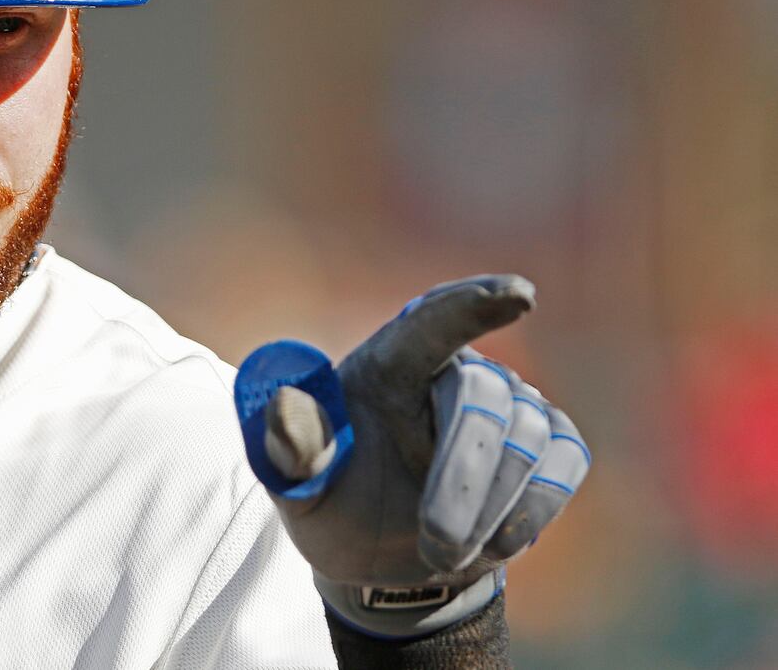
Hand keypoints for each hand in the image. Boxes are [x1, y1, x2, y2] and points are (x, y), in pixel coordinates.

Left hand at [233, 275, 590, 637]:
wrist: (374, 551)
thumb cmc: (332, 496)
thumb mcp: (295, 481)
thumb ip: (291, 445)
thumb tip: (281, 403)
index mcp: (387, 362)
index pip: (431, 321)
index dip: (472, 306)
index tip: (520, 294)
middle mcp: (453, 372)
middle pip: (482, 396)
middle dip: (462, 475)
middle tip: (437, 542)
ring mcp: (509, 405)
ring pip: (529, 438)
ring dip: (489, 509)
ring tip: (442, 550)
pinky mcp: (548, 445)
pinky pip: (564, 464)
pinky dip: (530, 511)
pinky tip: (492, 543)